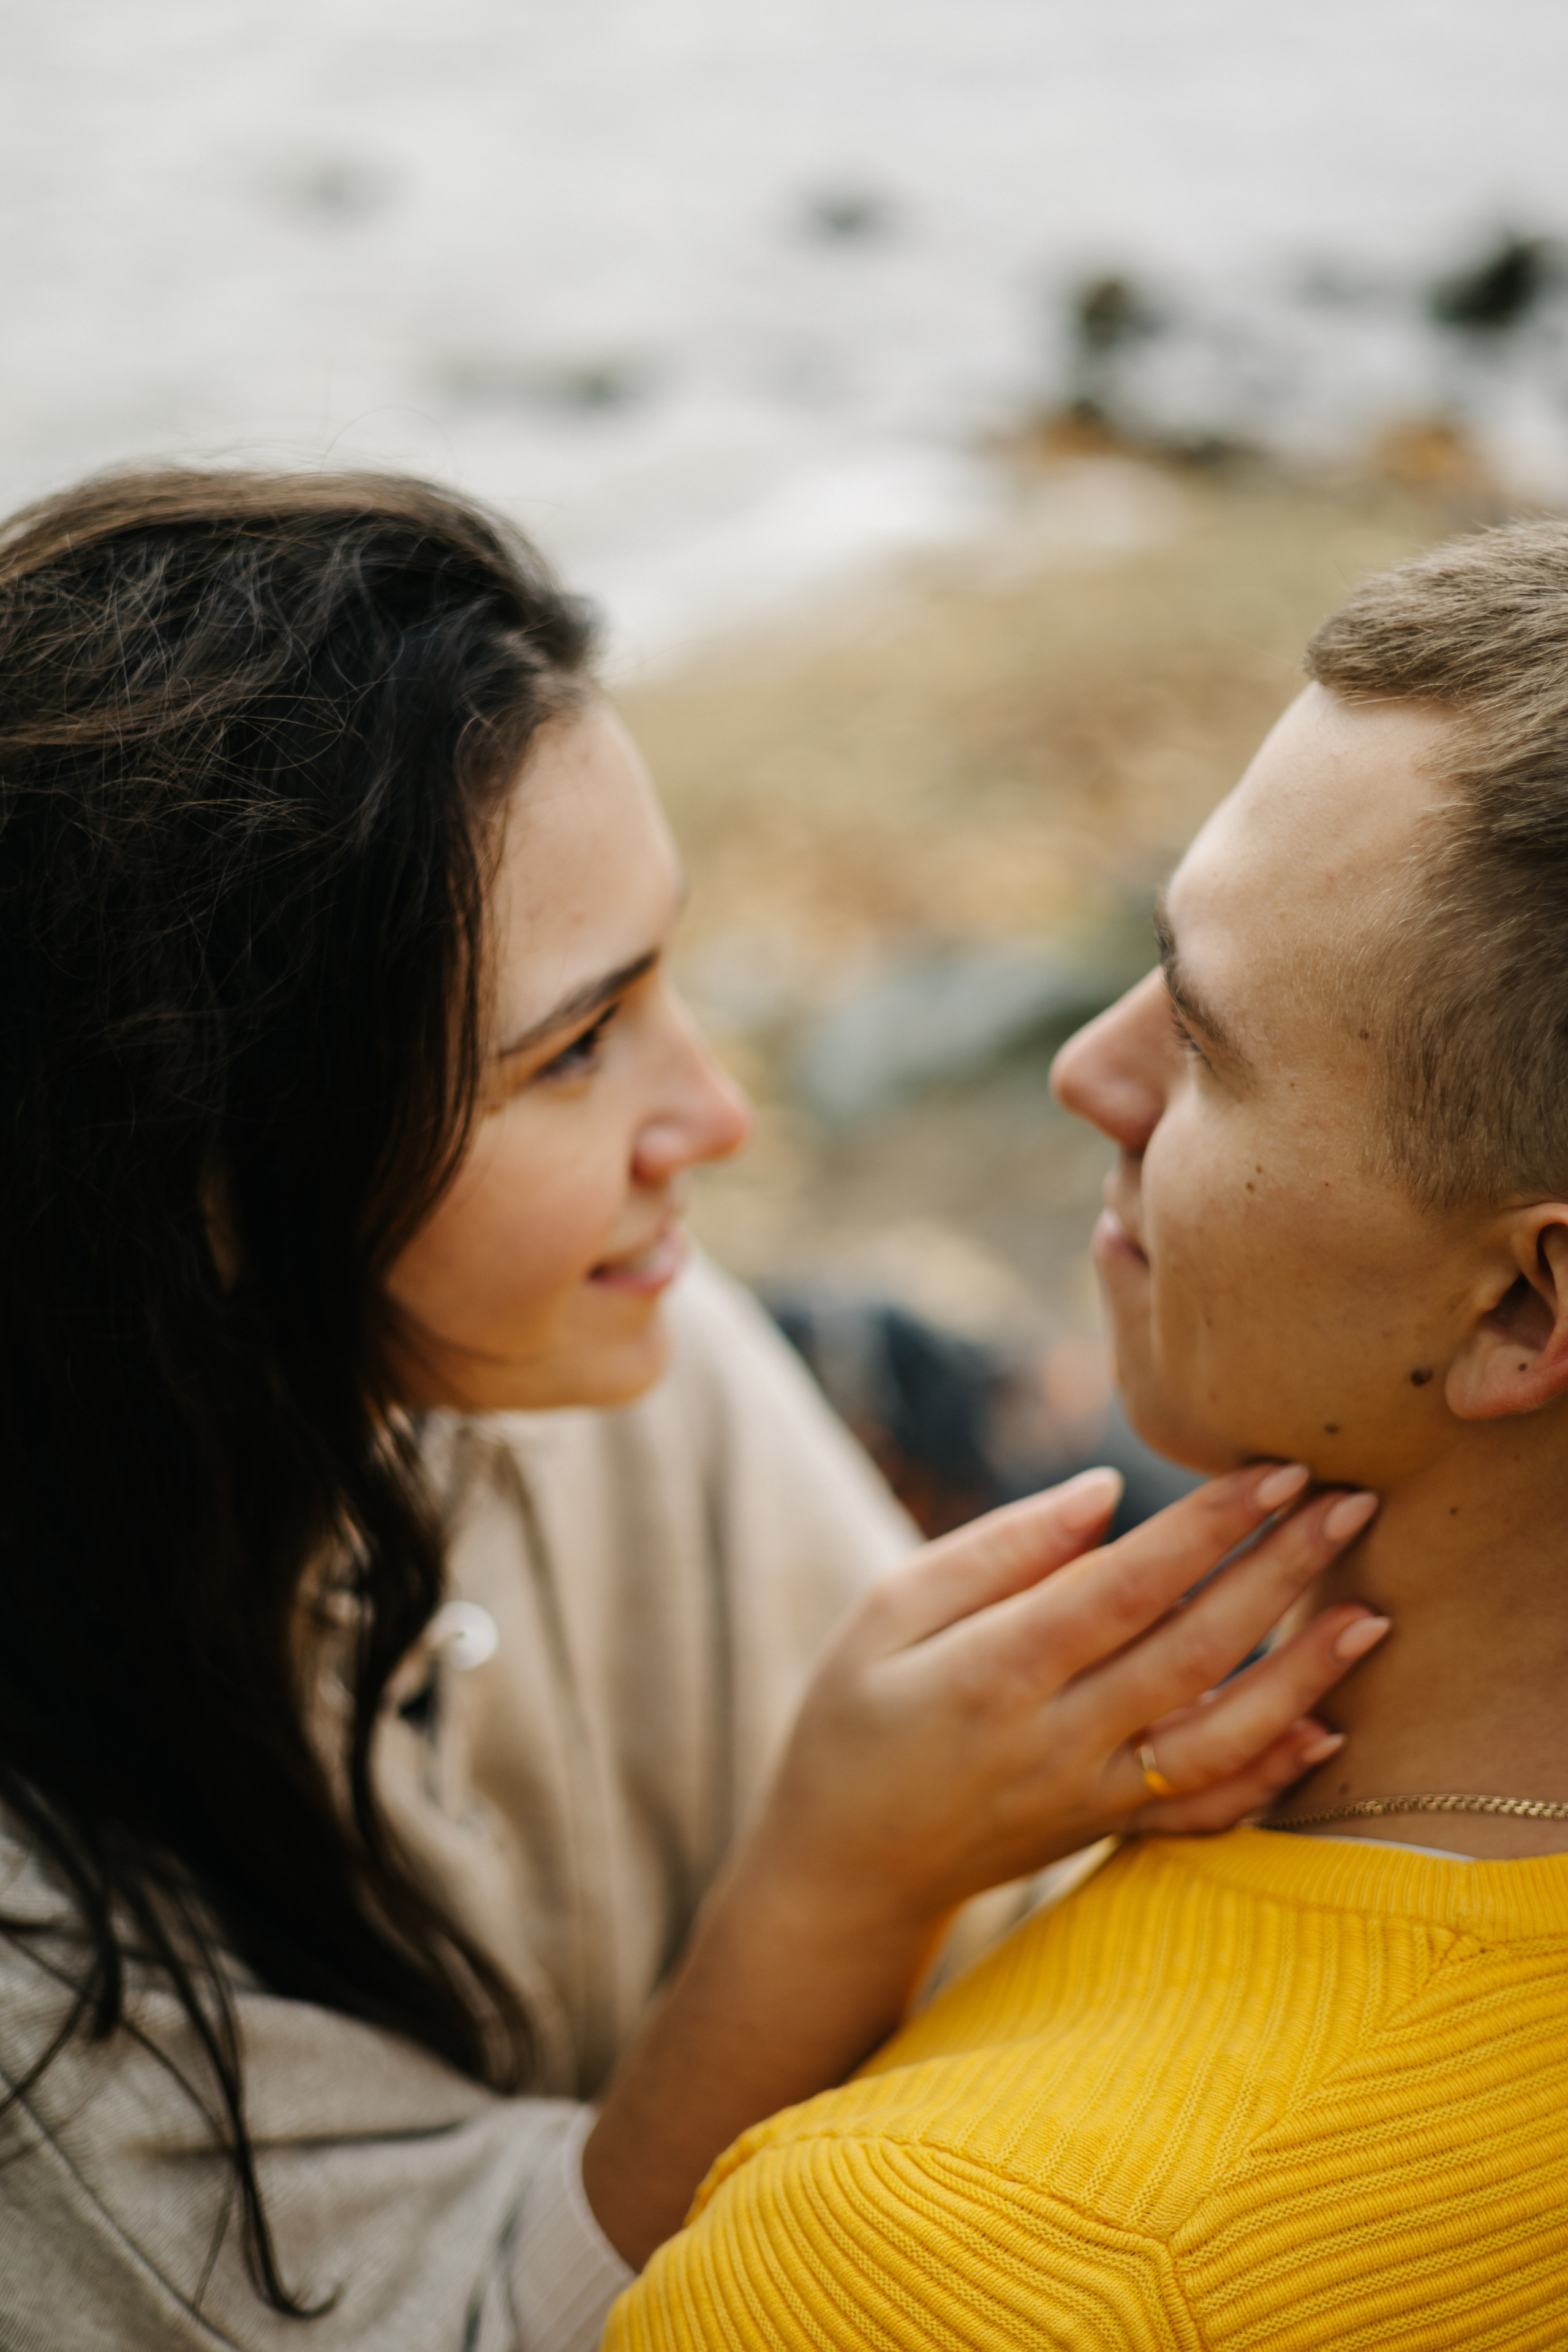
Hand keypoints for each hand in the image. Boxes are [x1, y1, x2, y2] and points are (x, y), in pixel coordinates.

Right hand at [746, 1459, 1381, 1933]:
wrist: (844, 1870)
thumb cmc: (855, 1717)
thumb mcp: (886, 1611)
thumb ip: (995, 1552)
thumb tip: (1105, 1493)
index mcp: (993, 1672)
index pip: (1124, 1587)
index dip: (1206, 1528)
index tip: (1275, 1470)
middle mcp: (1053, 1742)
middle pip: (1191, 1652)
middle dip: (1280, 1573)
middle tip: (1352, 1505)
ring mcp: (1088, 1800)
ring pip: (1219, 1740)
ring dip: (1304, 1676)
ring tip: (1371, 1612)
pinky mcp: (1108, 1837)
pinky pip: (1206, 1814)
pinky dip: (1273, 1776)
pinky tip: (1330, 1728)